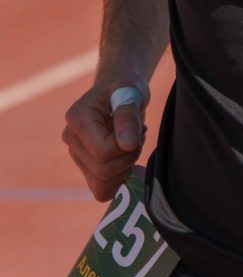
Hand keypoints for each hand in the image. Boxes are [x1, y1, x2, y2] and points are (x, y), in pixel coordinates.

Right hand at [63, 79, 147, 201]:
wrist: (121, 88)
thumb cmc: (127, 86)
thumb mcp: (132, 91)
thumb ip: (128, 115)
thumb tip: (127, 145)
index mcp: (77, 119)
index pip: (103, 152)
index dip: (127, 147)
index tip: (138, 129)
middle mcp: (71, 139)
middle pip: (102, 172)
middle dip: (129, 158)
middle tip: (138, 136)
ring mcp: (77, 155)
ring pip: (101, 186)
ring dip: (125, 169)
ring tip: (132, 144)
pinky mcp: (86, 166)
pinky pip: (101, 190)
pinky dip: (120, 179)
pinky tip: (127, 158)